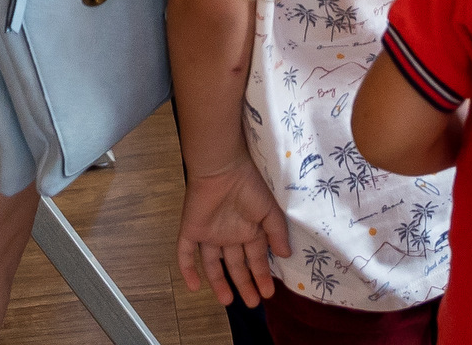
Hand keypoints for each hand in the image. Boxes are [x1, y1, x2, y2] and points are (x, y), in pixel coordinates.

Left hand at [176, 161, 288, 307]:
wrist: (221, 168)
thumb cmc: (248, 186)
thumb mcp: (269, 210)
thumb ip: (277, 233)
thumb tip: (286, 255)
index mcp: (248, 229)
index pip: (255, 258)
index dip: (262, 275)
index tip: (269, 292)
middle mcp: (229, 235)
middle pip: (235, 265)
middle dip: (245, 283)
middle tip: (254, 303)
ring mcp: (209, 234)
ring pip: (212, 264)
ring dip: (219, 283)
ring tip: (228, 301)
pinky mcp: (191, 231)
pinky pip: (186, 253)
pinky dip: (188, 270)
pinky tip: (193, 287)